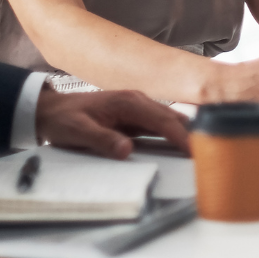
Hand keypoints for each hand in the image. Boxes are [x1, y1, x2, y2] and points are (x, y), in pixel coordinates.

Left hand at [35, 87, 189, 157]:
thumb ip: (102, 140)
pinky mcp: (135, 120)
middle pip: (173, 120)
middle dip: (192, 136)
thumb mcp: (77, 131)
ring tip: (203, 155)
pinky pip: (160, 129)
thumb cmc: (62, 119)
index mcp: (128, 102)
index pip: (164, 120)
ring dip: (185, 137)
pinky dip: (173, 138)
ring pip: (169, 123)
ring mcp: (138, 110)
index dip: (182, 137)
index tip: (197, 152)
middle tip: (210, 155)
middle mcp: (138, 102)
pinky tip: (182, 150)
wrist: (48, 110)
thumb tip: (128, 150)